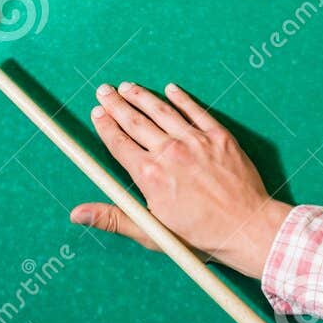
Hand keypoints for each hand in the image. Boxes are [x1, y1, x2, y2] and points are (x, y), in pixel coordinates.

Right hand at [72, 82, 290, 278]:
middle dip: (117, 104)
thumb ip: (113, 218)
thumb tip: (76, 214)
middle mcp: (169, 152)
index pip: (119, 142)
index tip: (97, 112)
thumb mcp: (151, 232)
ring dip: (142, 96)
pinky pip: (196, 110)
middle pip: (135, 121)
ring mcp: (195, 141)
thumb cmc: (199, 236)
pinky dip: (182, 98)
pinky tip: (170, 89)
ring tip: (128, 86)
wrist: (246, 228)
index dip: (105, 126)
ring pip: (162, 110)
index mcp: (149, 175)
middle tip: (104, 90)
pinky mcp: (219, 136)